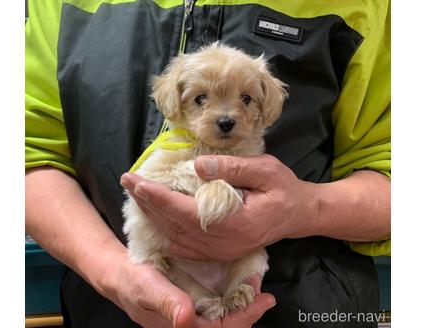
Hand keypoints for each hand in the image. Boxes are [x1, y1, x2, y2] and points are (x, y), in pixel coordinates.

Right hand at [101, 254, 274, 327]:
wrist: (123, 276)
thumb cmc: (132, 283)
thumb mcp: (147, 288)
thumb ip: (166, 302)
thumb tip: (186, 317)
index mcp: (181, 327)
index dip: (244, 318)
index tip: (261, 302)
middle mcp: (191, 324)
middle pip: (228, 326)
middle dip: (249, 312)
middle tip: (266, 296)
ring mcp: (193, 315)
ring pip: (226, 317)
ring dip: (244, 305)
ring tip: (257, 287)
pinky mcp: (194, 304)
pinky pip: (219, 306)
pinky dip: (234, 296)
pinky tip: (242, 284)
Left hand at [121, 154, 315, 260]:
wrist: (297, 215)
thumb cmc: (284, 189)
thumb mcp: (266, 170)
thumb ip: (233, 168)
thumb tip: (198, 165)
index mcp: (236, 222)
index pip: (185, 211)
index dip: (157, 197)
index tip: (135, 181)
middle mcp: (224, 242)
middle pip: (174, 225)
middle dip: (147, 203)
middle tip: (127, 181)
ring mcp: (221, 250)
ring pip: (176, 237)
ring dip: (153, 216)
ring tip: (136, 194)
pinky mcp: (220, 251)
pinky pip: (184, 246)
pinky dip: (165, 231)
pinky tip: (155, 217)